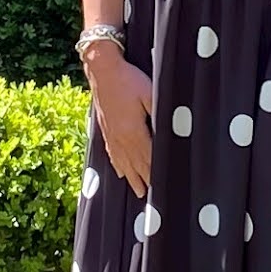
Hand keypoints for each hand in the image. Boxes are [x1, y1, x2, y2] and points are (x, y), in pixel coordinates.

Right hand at [86, 49, 154, 196]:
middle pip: (137, 165)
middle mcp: (121, 138)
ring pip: (124, 163)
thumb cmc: (128, 80)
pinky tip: (121, 174)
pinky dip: (118, 167)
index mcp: (133, 132)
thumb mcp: (150, 93)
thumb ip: (160, 114)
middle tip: (156, 200)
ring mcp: (111, 135)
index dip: (157, 174)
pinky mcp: (105, 130)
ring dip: (133, 179)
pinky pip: (112, 154)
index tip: (166, 188)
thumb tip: (169, 131)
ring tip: (141, 193)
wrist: (102, 70)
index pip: (149, 158)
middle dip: (147, 182)